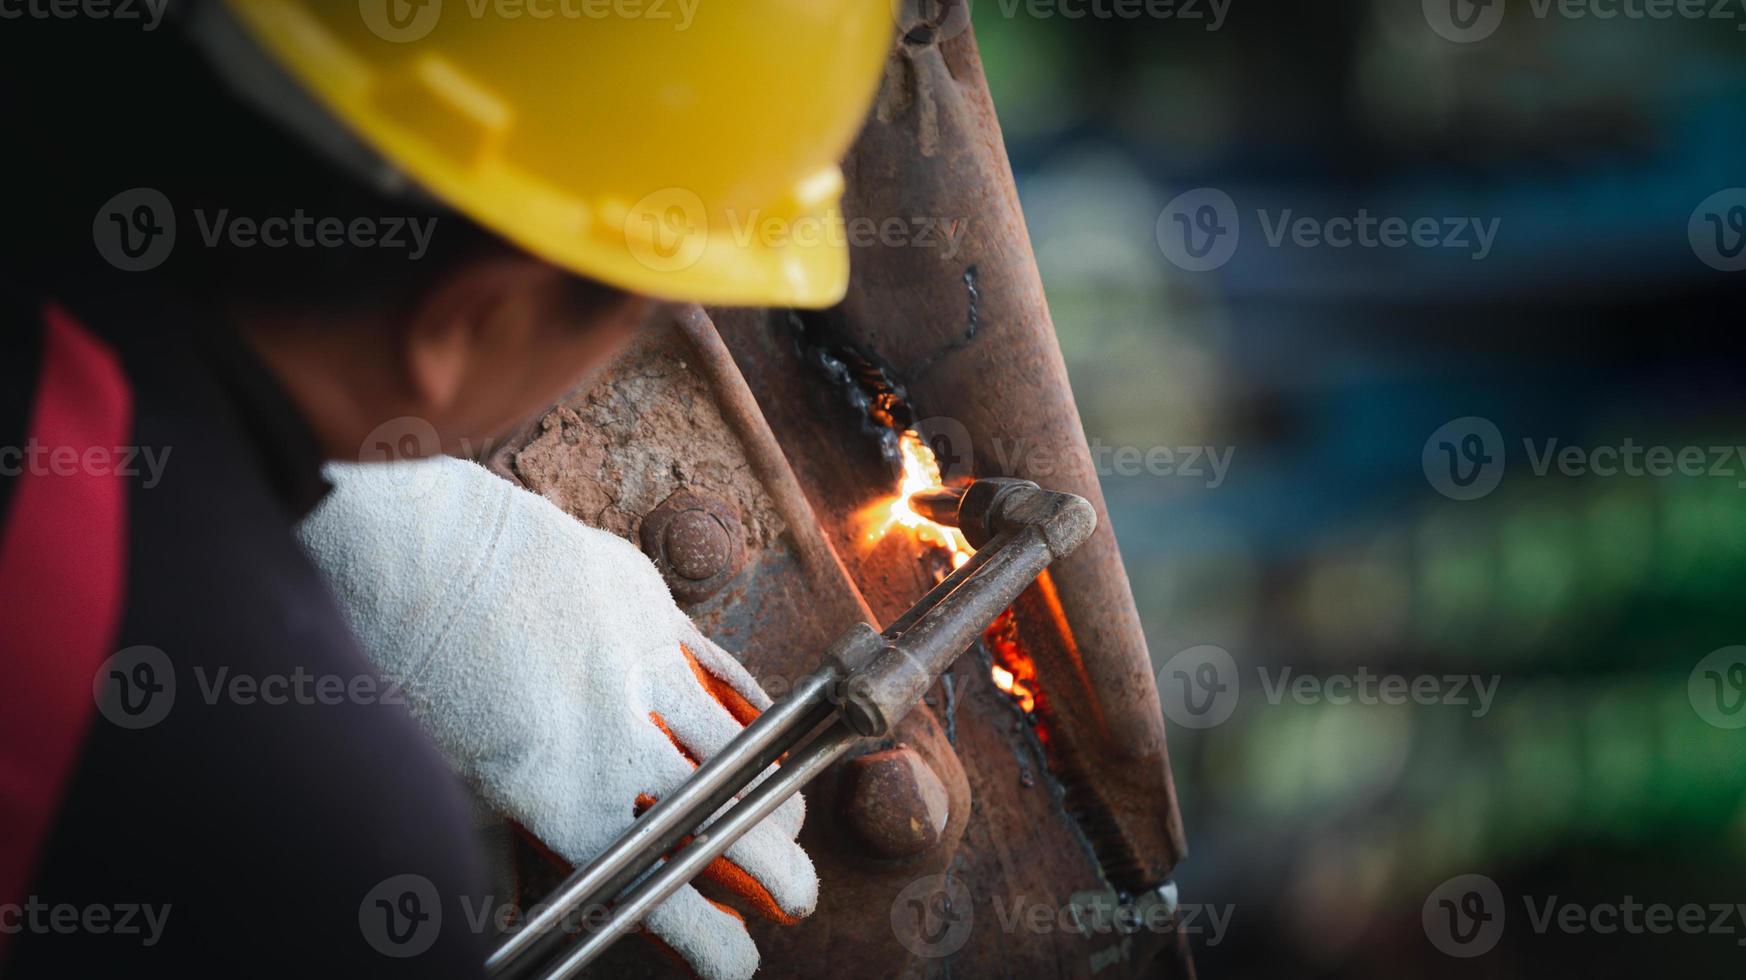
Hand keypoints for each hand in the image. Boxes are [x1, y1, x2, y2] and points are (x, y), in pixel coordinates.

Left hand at [298, 455, 814, 979]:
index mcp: (561, 799)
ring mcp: (642, 666)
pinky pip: (723, 666)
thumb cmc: (409, 671)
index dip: (712, 942)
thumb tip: (508, 910)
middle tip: (796, 896)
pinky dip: (751, 705)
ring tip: (792, 824)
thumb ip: (495, 848)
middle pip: (729, 821)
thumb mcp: (448, 780)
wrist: (405, 552)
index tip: (737, 960)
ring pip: (744, 746)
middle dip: (779, 872)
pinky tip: (765, 727)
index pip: (662, 892)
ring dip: (778, 795)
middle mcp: (615, 739)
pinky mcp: (651, 607)